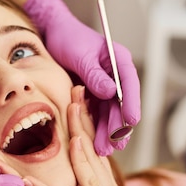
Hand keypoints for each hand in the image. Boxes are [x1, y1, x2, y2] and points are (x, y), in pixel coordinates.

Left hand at [23, 0, 140, 154]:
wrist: (53, 35)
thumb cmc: (68, 38)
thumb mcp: (80, 55)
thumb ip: (94, 74)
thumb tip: (111, 92)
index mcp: (119, 59)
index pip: (130, 83)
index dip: (131, 103)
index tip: (131, 120)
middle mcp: (116, 75)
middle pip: (121, 103)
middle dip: (118, 125)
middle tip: (114, 144)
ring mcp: (106, 86)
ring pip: (110, 113)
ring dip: (108, 132)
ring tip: (105, 151)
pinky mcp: (94, 94)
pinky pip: (97, 114)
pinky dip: (96, 128)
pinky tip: (95, 143)